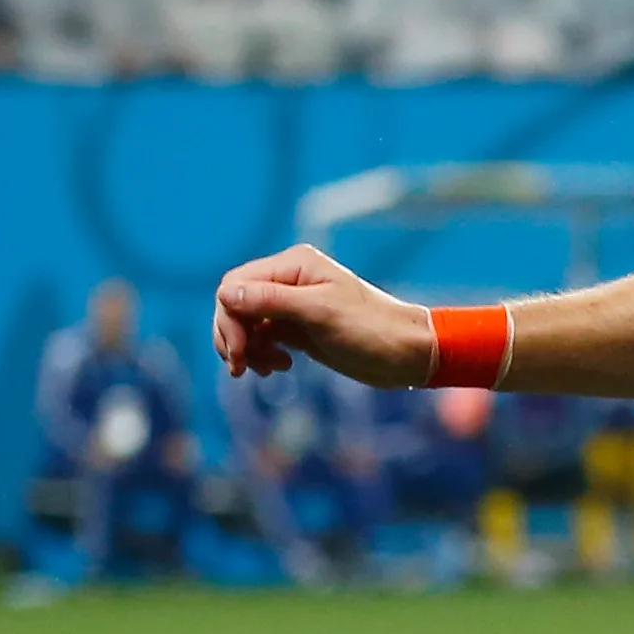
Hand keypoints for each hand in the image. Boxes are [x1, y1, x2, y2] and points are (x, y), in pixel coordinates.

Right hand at [214, 245, 431, 391]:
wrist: (409, 355)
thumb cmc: (372, 329)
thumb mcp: (320, 313)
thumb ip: (271, 301)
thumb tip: (225, 294)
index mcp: (294, 265)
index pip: (236, 284)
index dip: (228, 317)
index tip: (239, 351)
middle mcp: (290, 280)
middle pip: (236, 303)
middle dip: (233, 336)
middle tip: (242, 367)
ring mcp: (293, 305)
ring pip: (247, 323)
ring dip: (247, 348)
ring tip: (268, 369)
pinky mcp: (299, 328)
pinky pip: (263, 337)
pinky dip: (262, 353)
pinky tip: (280, 367)